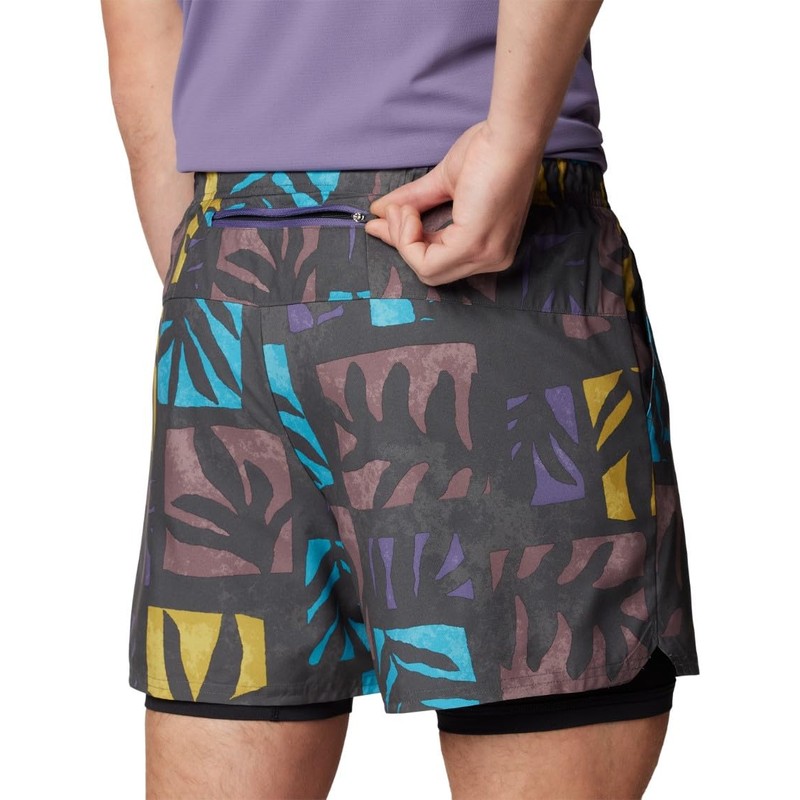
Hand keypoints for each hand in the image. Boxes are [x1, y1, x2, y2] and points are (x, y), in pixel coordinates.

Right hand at [364, 121, 542, 285]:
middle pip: (432, 271)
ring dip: (403, 237)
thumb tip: (380, 212)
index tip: (380, 220)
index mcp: (491, 247)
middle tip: (390, 211)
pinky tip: (408, 213)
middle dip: (402, 241)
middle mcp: (493, 259)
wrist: (509, 133)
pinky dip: (408, 239)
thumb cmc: (489, 151)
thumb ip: (414, 202)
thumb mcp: (444, 183)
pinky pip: (427, 262)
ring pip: (427, 270)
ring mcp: (485, 256)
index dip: (408, 242)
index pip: (442, 260)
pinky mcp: (473, 246)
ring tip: (402, 208)